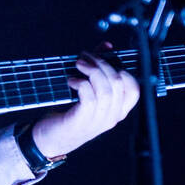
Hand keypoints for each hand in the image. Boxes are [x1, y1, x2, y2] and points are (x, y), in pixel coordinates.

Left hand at [31, 41, 138, 157]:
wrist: (50, 139)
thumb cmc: (69, 112)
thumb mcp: (87, 90)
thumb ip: (98, 68)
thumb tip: (106, 46)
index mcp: (118, 110)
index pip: (135, 89)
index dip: (121, 69)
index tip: (102, 58)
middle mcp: (112, 117)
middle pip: (118, 83)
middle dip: (102, 63)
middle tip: (85, 57)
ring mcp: (98, 121)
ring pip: (106, 90)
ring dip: (92, 72)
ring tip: (78, 65)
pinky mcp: (81, 122)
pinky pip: (89, 99)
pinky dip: (81, 84)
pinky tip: (71, 81)